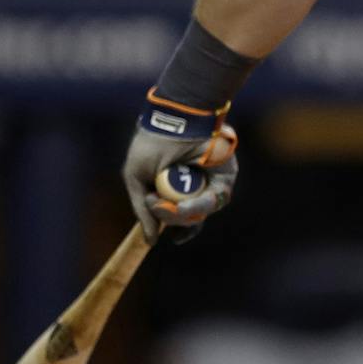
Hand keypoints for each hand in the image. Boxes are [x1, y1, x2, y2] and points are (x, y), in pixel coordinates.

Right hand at [122, 92, 238, 244]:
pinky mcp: (225, 178)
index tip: (161, 240)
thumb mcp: (137, 179)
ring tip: (173, 206)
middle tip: (158, 206)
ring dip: (184, 215)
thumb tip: (150, 242)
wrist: (176, 121)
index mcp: (172, 187)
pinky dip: (199, 206)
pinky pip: (216, 200)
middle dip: (171, 219)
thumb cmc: (153, 145)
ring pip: (201, 213)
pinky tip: (185, 206)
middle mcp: (193, 188)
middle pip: (188, 219)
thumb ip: (143, 210)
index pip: (176, 216)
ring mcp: (210, 183)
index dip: (172, 229)